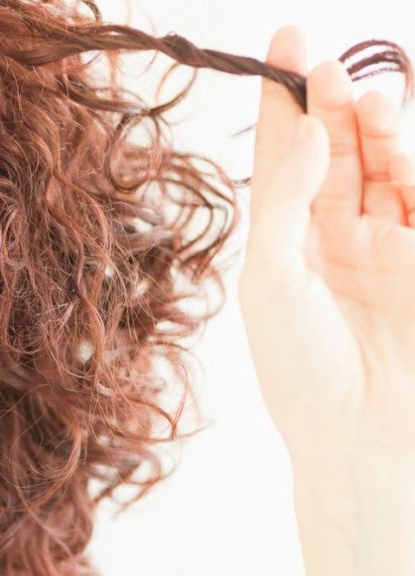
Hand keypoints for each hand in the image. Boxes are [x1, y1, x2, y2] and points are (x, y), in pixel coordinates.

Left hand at [238, 25, 414, 575]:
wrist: (366, 441)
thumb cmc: (302, 370)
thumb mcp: (272, 280)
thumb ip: (284, 202)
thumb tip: (300, 131)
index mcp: (287, 244)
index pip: (285, 158)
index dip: (284, 102)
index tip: (283, 44)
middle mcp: (335, 239)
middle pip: (336, 151)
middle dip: (330, 101)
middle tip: (320, 58)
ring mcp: (388, 247)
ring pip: (385, 166)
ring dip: (376, 124)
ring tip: (364, 91)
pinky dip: (411, 167)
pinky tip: (395, 143)